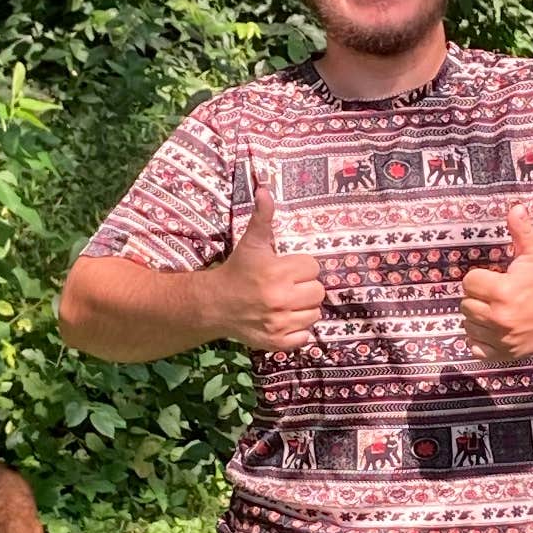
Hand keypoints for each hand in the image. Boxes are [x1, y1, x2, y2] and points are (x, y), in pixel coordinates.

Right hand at [211, 186, 326, 352]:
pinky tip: (283, 320)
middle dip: (304, 288)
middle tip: (287, 286)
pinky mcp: (276, 342)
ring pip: (314, 314)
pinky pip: (304, 337)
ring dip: (303, 309)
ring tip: (286, 302)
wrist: (214, 304)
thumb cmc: (237, 271)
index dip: (301, 267)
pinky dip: (297, 331)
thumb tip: (265, 190)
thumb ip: (263, 217)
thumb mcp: (251, 243)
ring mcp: (279, 324)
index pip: (313, 268)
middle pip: (318, 292)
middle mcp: (280, 300)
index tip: (286, 269)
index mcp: (277, 273)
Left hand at [460, 201, 532, 361]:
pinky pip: (476, 348)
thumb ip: (521, 231)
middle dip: (478, 297)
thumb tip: (515, 208)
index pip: (469, 282)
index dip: (480, 278)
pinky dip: (481, 340)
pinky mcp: (507, 353)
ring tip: (496, 310)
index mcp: (504, 290)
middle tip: (495, 295)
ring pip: (468, 326)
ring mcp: (503, 338)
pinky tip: (495, 329)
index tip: (494, 278)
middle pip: (466, 305)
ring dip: (477, 318)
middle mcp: (500, 317)